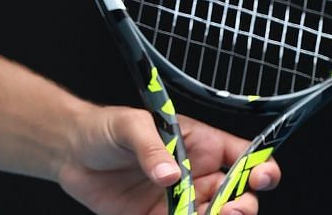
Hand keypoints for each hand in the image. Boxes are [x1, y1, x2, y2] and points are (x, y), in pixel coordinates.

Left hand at [55, 106, 280, 214]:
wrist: (71, 153)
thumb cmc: (105, 128)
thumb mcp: (130, 126)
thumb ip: (152, 148)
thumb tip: (171, 175)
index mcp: (201, 144)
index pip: (243, 156)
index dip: (260, 168)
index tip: (259, 178)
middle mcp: (196, 174)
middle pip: (237, 195)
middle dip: (242, 205)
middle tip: (228, 211)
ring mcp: (179, 200)